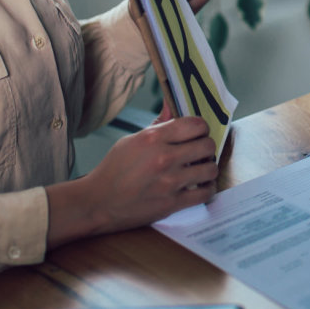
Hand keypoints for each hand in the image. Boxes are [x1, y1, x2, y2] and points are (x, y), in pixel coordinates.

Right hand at [47, 116, 217, 245]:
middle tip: (199, 151)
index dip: (200, 128)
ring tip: (199, 169)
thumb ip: (157, 125)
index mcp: (152, 138)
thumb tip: (172, 105)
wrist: (99, 202)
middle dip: (205, 147)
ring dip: (207, 168)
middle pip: (207, 145)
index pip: (195, 124)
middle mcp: (164, 157)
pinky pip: (205, 193)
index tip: (197, 133)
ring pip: (210, 169)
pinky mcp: (172, 203)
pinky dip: (206, 188)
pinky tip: (199, 186)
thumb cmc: (114, 170)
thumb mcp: (131, 140)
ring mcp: (170, 181)